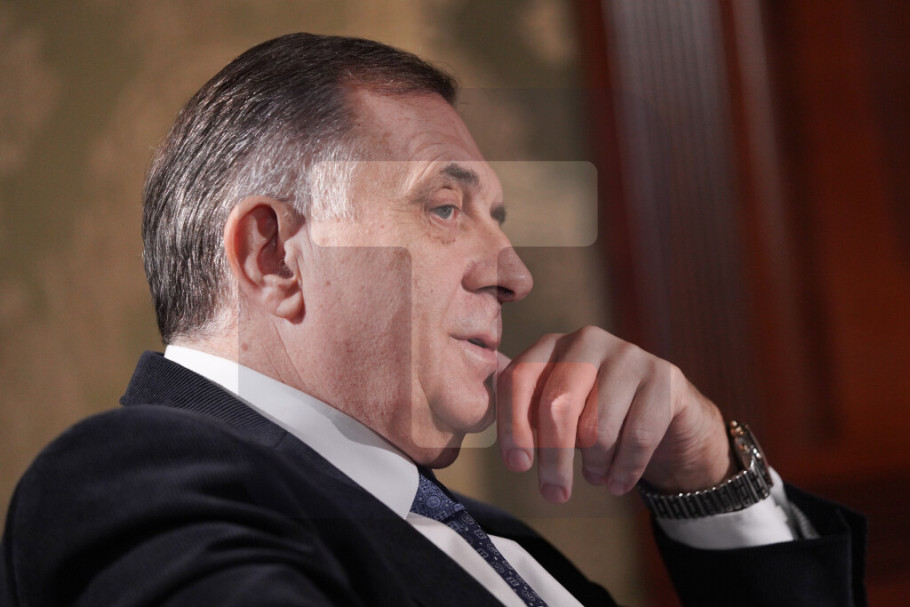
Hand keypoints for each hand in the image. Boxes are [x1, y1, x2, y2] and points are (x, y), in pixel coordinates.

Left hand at [495, 326, 734, 502]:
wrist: (668, 419)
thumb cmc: (599, 418)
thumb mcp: (559, 412)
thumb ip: (527, 416)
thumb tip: (498, 439)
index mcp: (551, 345)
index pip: (518, 380)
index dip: (513, 425)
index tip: (517, 465)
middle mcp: (587, 340)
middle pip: (557, 405)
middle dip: (553, 458)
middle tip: (554, 494)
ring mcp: (628, 354)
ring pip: (598, 427)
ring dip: (595, 466)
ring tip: (596, 475)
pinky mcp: (663, 377)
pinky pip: (638, 437)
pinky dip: (625, 470)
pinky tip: (618, 483)